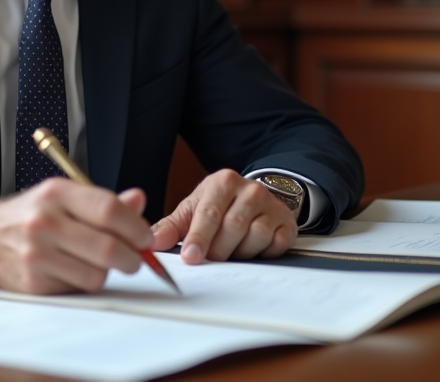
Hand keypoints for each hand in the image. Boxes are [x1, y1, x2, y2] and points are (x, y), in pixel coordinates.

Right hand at [0, 179, 153, 293]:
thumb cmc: (31, 214)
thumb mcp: (63, 195)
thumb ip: (103, 200)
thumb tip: (139, 201)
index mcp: (57, 193)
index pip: (108, 210)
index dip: (135, 227)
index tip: (145, 237)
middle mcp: (45, 221)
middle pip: (107, 247)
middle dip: (132, 258)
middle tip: (135, 258)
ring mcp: (37, 254)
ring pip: (96, 274)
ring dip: (107, 272)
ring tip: (100, 262)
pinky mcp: (33, 282)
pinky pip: (77, 289)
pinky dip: (85, 282)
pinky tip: (76, 270)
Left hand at [150, 169, 297, 263]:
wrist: (255, 198)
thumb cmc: (220, 205)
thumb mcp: (193, 209)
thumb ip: (171, 226)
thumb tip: (153, 242)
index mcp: (223, 182)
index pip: (209, 213)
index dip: (199, 237)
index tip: (191, 257)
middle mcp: (250, 189)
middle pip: (232, 228)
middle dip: (218, 249)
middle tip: (212, 256)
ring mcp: (271, 205)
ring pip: (255, 237)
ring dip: (240, 251)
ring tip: (233, 246)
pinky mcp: (286, 222)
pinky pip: (274, 245)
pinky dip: (261, 252)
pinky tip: (252, 246)